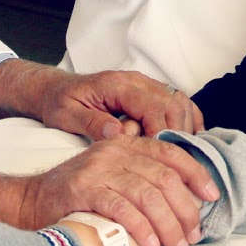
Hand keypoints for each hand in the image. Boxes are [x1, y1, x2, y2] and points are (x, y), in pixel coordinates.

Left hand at [0, 60, 204, 140]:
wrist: (57, 90)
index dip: (162, 134)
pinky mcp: (149, 93)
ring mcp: (145, 85)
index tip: (160, 159)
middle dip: (178, 135)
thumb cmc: (60, 103)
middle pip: (173, 104)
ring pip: (180, 102)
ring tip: (182, 157)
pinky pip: (178, 102)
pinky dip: (188, 120)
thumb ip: (91, 122)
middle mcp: (136, 81)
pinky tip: (186, 142)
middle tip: (174, 164)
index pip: (153, 107)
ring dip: (186, 129)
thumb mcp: (66, 115)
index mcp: (117, 85)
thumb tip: (118, 133)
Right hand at [0, 134, 219, 245]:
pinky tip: (149, 244)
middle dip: (184, 209)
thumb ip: (142, 179)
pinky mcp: (83, 188)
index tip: (211, 196)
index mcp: (126, 145)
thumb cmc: (79, 196)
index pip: (170, 153)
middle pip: (163, 177)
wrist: (30, 200)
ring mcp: (98, 168)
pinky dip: (139, 227)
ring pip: (147, 194)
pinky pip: (120, 207)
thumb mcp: (113, 177)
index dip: (195, 173)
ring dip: (168, 224)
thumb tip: (185, 202)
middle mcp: (114, 151)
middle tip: (193, 235)